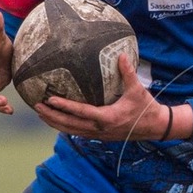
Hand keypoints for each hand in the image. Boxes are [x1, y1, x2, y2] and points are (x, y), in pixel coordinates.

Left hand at [34, 52, 172, 141]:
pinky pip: (77, 132)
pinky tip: (57, 120)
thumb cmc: (146, 107)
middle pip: (69, 125)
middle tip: (37, 106)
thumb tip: (121, 55)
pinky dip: (65, 126)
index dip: (64, 106)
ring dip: (55, 123)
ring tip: (41, 114)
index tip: (50, 99)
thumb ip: (128, 72)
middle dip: (51, 116)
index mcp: (106, 117)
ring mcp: (98, 135)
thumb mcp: (137, 89)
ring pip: (71, 131)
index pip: (80, 112)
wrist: (155, 127)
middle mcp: (99, 129)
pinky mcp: (100, 136)